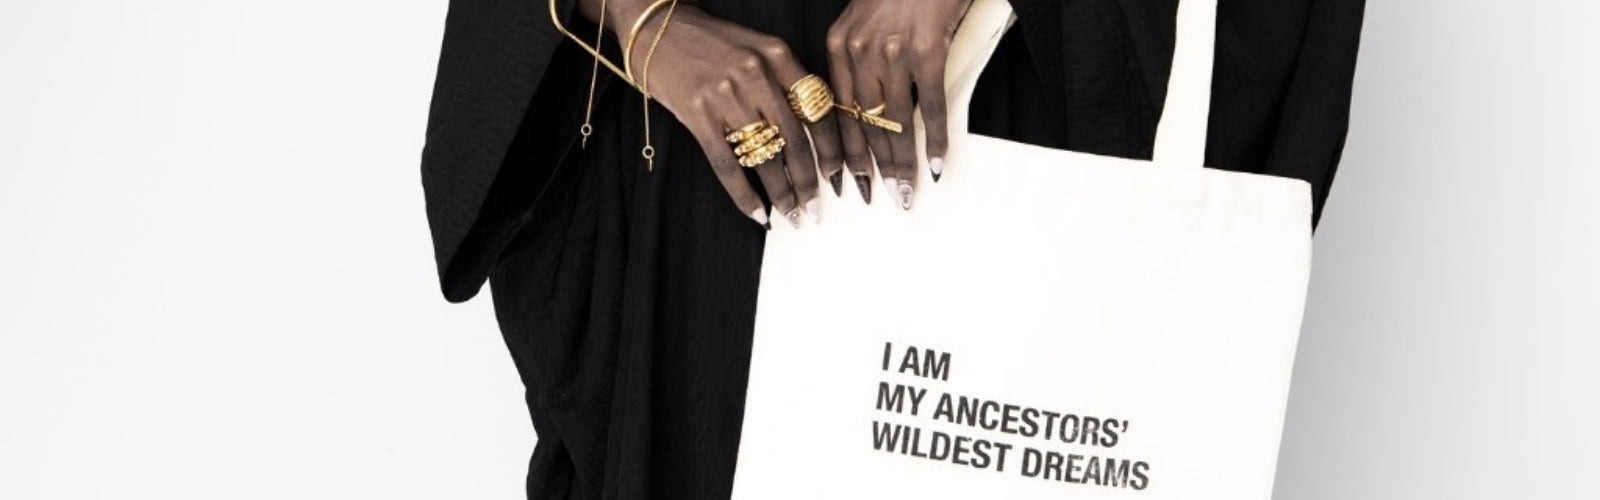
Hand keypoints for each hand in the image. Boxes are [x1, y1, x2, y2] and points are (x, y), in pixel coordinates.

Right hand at [600, 2, 839, 227]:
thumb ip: (783, 81)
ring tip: (792, 214)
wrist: (655, 24)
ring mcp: (725, 93)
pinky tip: (757, 213)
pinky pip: (727, 164)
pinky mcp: (696, 113)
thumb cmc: (709, 41)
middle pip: (796, 140)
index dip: (831, 149)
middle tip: (816, 208)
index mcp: (778, 54)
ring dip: (782, 193)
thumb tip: (809, 135)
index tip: (838, 175)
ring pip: (765, 156)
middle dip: (809, 182)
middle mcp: (756, 72)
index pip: (818, 110)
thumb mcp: (756, 48)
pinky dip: (744, 194)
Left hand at [826, 0, 969, 208]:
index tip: (845, 182)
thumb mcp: (866, 21)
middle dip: (872, 168)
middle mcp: (860, 50)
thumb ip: (860, 60)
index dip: (841, 152)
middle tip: (879, 199)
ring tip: (907, 192)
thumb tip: (868, 109)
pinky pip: (932, 106)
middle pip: (863, 124)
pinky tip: (939, 163)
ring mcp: (894, 51)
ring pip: (896, 122)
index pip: (835, 113)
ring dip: (903, 163)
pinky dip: (937, 139)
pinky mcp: (927, 49)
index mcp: (838, 46)